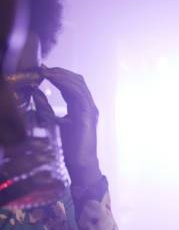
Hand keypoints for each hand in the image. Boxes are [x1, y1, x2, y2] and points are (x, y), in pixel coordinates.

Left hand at [33, 66, 101, 187]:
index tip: (42, 70)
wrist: (81, 161)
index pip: (73, 85)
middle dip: (60, 72)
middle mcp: (89, 105)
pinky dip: (66, 85)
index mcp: (82, 107)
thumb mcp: (56, 122)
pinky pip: (79, 94)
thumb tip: (35, 93)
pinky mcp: (89, 114)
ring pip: (79, 84)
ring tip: (46, 72)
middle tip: (43, 68)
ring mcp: (91, 109)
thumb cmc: (71, 146)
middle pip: (78, 81)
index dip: (59, 76)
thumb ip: (48, 108)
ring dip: (62, 76)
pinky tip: (54, 81)